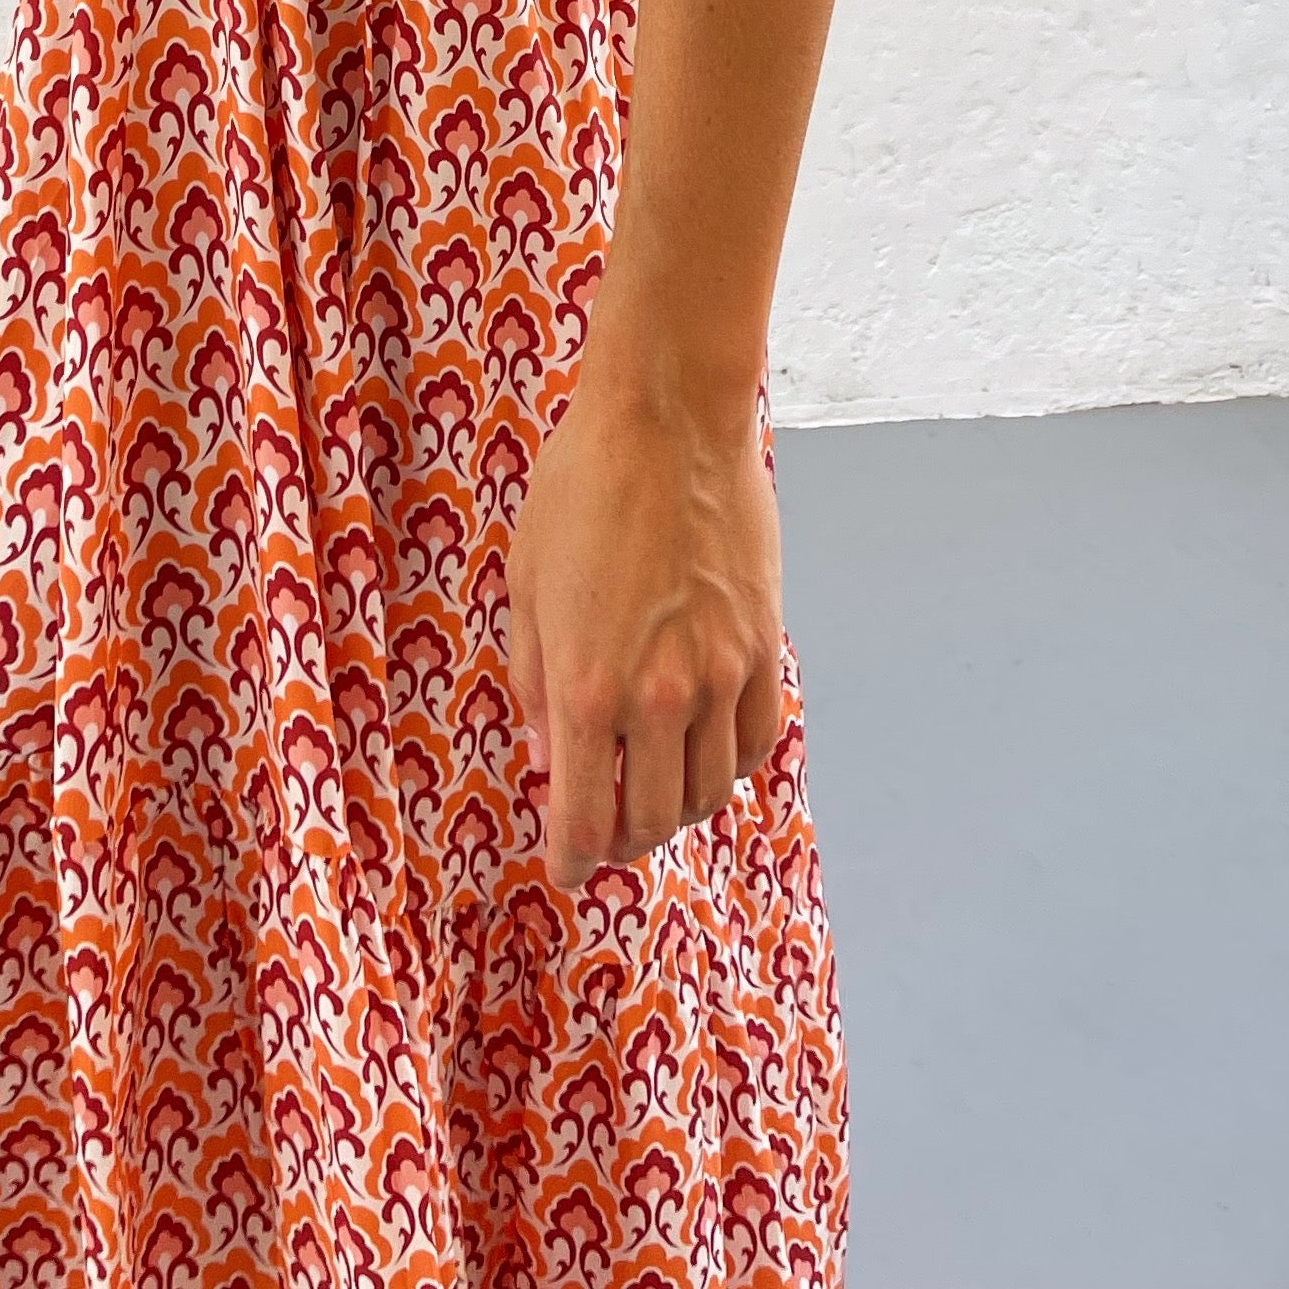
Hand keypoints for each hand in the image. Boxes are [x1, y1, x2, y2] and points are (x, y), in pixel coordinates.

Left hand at [503, 362, 785, 888]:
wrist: (667, 419)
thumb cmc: (580, 488)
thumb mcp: (526, 585)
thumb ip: (536, 682)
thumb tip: (550, 754)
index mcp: (587, 689)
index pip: (582, 820)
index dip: (570, 859)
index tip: (566, 869)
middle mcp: (658, 698)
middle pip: (650, 821)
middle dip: (622, 840)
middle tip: (605, 831)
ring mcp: (719, 675)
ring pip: (708, 792)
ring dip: (676, 808)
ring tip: (653, 794)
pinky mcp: (762, 646)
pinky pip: (754, 742)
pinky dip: (729, 766)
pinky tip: (705, 753)